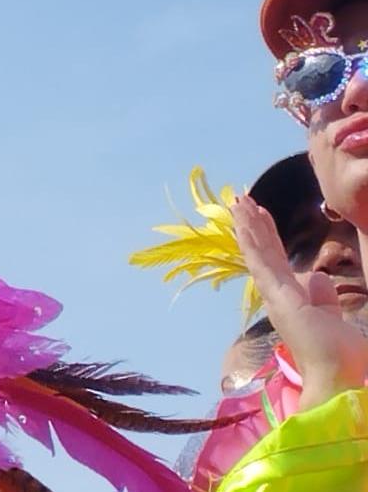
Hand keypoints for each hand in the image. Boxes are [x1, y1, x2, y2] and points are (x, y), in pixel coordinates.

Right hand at [232, 196, 367, 409]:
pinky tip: (243, 224)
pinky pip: (262, 263)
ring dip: (248, 226)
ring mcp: (276, 296)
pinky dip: (251, 242)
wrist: (336, 378)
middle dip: (253, 224)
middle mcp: (277, 296)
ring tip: (238, 202)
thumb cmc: (339, 356)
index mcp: (291, 300)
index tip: (260, 214)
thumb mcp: (335, 318)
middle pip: (264, 252)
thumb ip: (324, 298)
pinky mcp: (280, 297)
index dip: (267, 236)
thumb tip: (316, 276)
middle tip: (241, 199)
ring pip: (260, 252)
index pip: (277, 260)